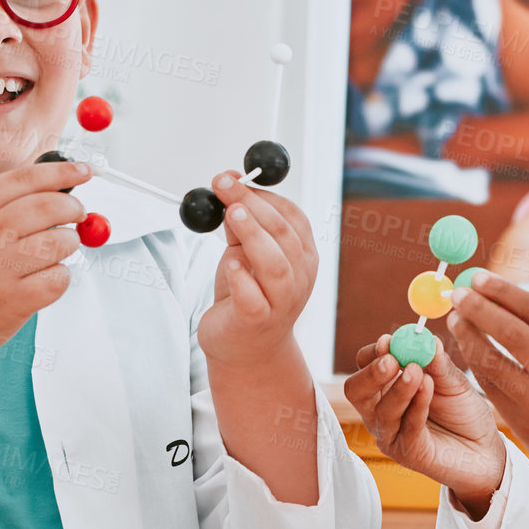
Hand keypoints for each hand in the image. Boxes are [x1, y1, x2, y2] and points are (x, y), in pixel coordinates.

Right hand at [0, 159, 90, 357]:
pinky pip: (59, 278)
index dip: (60, 171)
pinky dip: (60, 278)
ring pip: (60, 241)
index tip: (84, 170)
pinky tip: (42, 282)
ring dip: (68, 244)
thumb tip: (58, 186)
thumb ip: (2, 207)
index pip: (24, 179)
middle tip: (79, 213)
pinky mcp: (15, 300)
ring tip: (54, 253)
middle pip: (48, 206)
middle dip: (74, 207)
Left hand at [197, 171, 318, 365]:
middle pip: (284, 235)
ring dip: (254, 236)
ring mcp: (282, 302)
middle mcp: (299, 277)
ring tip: (232, 214)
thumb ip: (239, 225)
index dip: (264, 194)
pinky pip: (254, 299)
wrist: (245, 350)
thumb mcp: (243, 254)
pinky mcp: (258, 322)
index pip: (292, 217)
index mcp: (302, 256)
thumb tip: (229, 184)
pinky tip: (231, 266)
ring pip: (276, 265)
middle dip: (253, 205)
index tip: (234, 178)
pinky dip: (243, 280)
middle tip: (226, 186)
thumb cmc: (247, 298)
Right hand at [343, 336, 505, 518]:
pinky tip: (429, 388)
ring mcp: (391, 434)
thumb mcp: (454, 382)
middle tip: (391, 360)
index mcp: (387, 387)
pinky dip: (417, 406)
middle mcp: (381, 410)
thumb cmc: (464, 414)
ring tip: (418, 373)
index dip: (372, 352)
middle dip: (371, 373)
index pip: (364, 365)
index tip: (387, 339)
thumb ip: (439, 364)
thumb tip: (428, 338)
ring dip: (399, 389)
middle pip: (356, 390)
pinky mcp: (407, 454)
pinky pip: (407, 428)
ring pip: (381, 411)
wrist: (485, 450)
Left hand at [445, 270, 528, 493]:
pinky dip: (474, 363)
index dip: (504, 292)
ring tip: (455, 319)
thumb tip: (501, 297)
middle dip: (479, 309)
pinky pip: (490, 386)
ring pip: (493, 362)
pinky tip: (466, 348)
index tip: (479, 278)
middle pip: (512, 333)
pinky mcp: (522, 424)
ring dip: (468, 337)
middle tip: (458, 294)